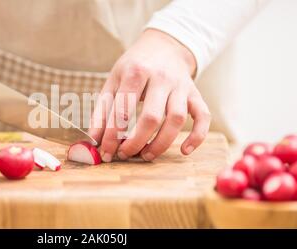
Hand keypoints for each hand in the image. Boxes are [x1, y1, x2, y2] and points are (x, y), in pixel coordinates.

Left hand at [89, 29, 210, 161]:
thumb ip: (102, 110)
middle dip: (136, 142)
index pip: (123, 109)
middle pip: (151, 117)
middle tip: (125, 154)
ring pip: (177, 119)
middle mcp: (161, 78)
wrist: (164, 45)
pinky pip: (203, 116)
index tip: (106, 152)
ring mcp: (181, 86)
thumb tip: (93, 141)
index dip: (113, 135)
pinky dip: (197, 136)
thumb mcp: (113, 81)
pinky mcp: (196, 94)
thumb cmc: (134, 67)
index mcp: (136, 72)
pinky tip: (184, 150)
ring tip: (146, 155)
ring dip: (161, 143)